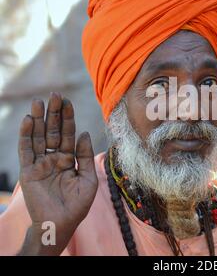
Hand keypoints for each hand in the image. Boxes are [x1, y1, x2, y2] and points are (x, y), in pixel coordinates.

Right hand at [17, 92, 97, 254]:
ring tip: (39, 102)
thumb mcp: (88, 178)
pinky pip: (26, 150)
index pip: (68, 134)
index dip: (68, 119)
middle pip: (52, 131)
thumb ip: (85, 155)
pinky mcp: (29, 171)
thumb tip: (84, 133)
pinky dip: (26, 135)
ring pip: (38, 137)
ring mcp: (40, 163)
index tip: (67, 102)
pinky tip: (28, 120)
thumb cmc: (78, 204)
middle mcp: (54, 158)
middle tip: (55, 95)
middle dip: (53, 114)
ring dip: (38, 120)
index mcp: (69, 159)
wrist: (61, 223)